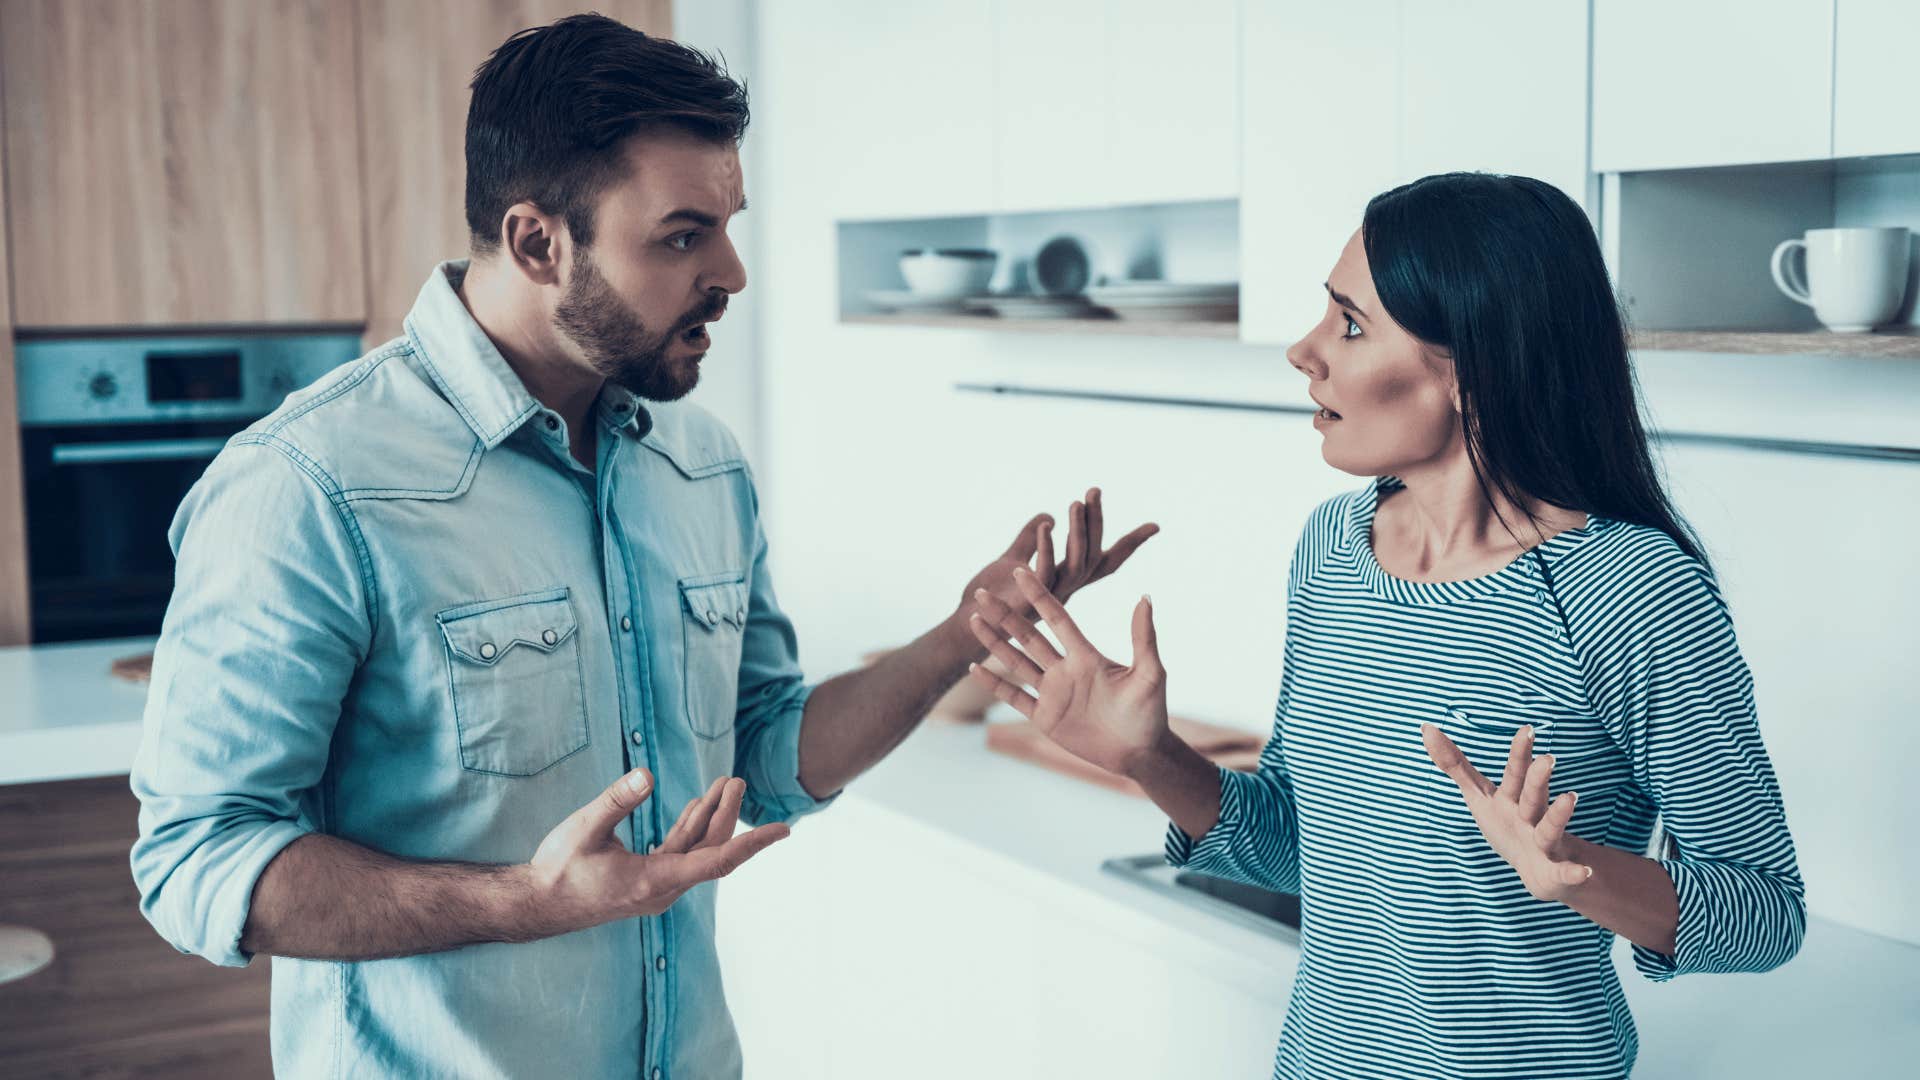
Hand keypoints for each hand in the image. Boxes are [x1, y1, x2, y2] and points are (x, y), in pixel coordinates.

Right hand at [526, 769, 789, 933]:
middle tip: (735, 779)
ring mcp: (657, 887)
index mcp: (654, 881)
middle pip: (711, 850)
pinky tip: (698, 804)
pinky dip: (691, 827)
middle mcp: (663, 889)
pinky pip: (680, 853)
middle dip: (728, 814)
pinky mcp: (648, 880)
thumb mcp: (584, 829)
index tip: (783, 830)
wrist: (537, 904)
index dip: (751, 843)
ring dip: (711, 818)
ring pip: (697, 851)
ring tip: (726, 783)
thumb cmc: (558, 869)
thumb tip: (647, 774)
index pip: (716, 861)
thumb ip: (616, 801)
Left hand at [959, 487, 1157, 623]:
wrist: (964, 633)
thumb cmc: (991, 601)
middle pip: (1091, 554)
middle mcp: (1066, 593)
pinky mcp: (1030, 605)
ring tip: (1074, 503)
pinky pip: (1044, 573)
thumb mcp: (1010, 562)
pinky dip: (1045, 548)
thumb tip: (1045, 517)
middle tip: (1094, 489)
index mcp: (1069, 583)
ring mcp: (1051, 601)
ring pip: (1074, 563)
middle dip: (1095, 521)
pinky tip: (1044, 525)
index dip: (1131, 543)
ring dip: (1075, 532)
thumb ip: (1027, 540)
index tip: (1155, 526)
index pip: (1107, 559)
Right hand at [965, 567, 1170, 777]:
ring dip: (994, 642)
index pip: (1058, 619)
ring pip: (1016, 661)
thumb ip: (1144, 638)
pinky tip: (974, 667)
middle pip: (1029, 636)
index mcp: (1087, 655)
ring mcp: (1053, 692)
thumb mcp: (1151, 673)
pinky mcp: (1045, 717)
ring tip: (973, 620)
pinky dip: (993, 683)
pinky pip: (1014, 696)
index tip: (1021, 572)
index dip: (1039, 596)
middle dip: (1005, 615)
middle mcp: (1065, 669)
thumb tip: (1145, 597)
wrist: (1140, 752)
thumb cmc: (1151, 712)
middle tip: (982, 592)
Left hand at [1421, 723, 1592, 901]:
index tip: (1526, 729)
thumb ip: (1455, 764)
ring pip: (1550, 828)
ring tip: (1570, 797)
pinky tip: (1584, 871)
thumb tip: (1426, 728)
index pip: (1515, 771)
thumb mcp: (1479, 795)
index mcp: (1512, 797)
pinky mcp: (1553, 870)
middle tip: (1547, 759)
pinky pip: (1563, 872)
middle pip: (1532, 795)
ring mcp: (1543, 842)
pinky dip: (1574, 872)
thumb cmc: (1506, 823)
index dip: (1519, 753)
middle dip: (1538, 778)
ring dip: (1559, 814)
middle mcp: (1530, 815)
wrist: (1538, 869)